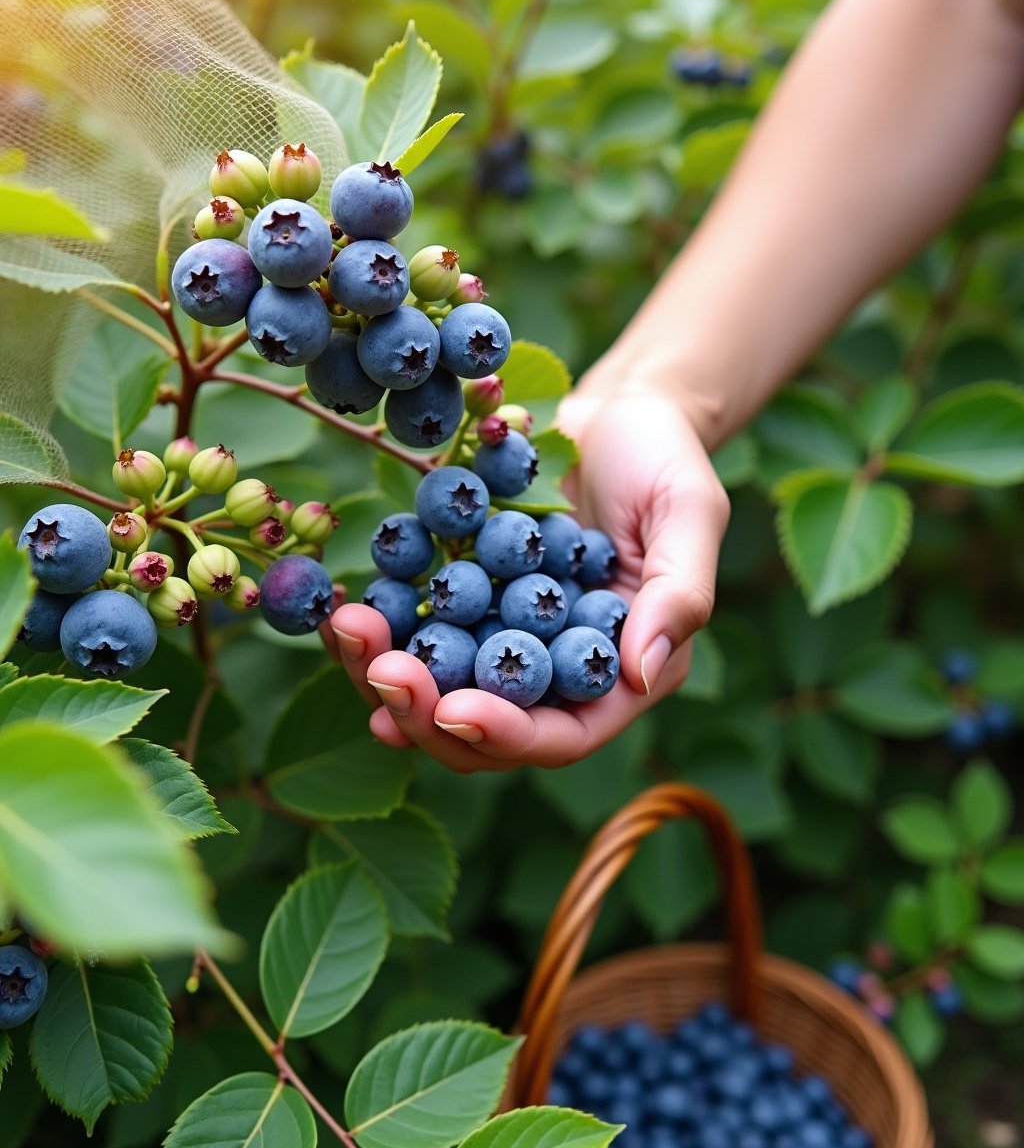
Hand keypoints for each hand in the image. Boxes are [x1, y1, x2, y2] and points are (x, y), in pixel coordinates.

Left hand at [321, 379, 729, 771]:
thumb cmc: (665, 459)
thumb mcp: (690, 513)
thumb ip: (679, 593)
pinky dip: (372, 630)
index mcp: (615, 677)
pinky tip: (336, 610)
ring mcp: (497, 641)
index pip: (560, 736)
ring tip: (346, 631)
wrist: (612, 412)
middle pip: (481, 733)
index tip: (457, 710)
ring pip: (432, 691)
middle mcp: (550, 676)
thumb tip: (641, 675)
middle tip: (383, 673)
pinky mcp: (457, 602)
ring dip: (383, 677)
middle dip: (426, 713)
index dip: (507, 734)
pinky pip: (409, 631)